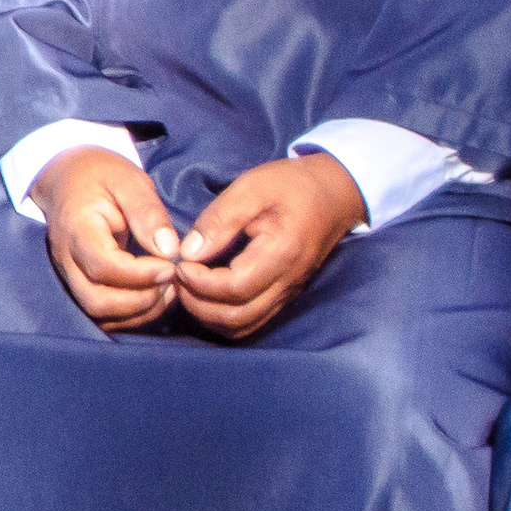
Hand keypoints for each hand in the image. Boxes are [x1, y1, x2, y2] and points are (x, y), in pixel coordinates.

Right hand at [33, 145, 185, 330]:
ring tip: (168, 290)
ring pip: (98, 313)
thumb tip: (170, 251)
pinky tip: (155, 296)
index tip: (172, 267)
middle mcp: (65, 257)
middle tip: (172, 282)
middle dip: (141, 301)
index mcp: (75, 228)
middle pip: (96, 300)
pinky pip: (102, 313)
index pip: (102, 266)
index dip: (140, 275)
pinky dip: (131, 314)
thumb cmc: (101, 175)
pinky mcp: (79, 282)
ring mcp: (69, 273)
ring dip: (138, 311)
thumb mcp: (129, 181)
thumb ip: (148, 213)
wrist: (67, 176)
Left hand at [170, 153, 364, 339]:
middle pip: (237, 317)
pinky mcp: (285, 294)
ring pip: (244, 325)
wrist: (335, 194)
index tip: (179, 263)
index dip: (200, 283)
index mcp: (281, 254)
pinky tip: (205, 294)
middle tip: (176, 277)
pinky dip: (223, 316)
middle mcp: (287, 282)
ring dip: (208, 314)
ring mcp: (288, 292)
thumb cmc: (292, 185)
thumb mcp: (252, 188)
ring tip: (187, 286)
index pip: (235, 289)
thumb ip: (219, 220)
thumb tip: (188, 252)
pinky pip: (252, 319)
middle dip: (198, 304)